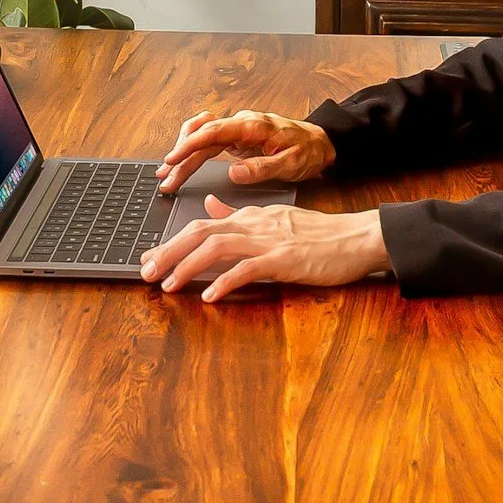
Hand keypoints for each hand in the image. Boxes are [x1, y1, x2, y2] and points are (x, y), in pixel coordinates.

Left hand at [141, 198, 387, 302]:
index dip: (172, 242)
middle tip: (146, 272)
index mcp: (251, 217)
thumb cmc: (321, 236)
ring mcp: (269, 241)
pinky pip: (247, 269)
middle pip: (200, 231)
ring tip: (169, 285)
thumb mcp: (275, 219)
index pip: (202, 225)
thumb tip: (212, 207)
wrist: (357, 237)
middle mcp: (254, 225)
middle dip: (168, 251)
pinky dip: (225, 281)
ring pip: (217, 246)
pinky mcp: (284, 259)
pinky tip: (210, 296)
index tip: (150, 258)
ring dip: (188, 266)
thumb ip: (241, 215)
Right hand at [155, 107, 336, 194]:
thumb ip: (262, 168)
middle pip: (201, 136)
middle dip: (180, 157)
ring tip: (168, 175)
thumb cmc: (308, 151)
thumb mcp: (290, 163)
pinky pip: (209, 145)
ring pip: (201, 140)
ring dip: (183, 156)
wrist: (321, 144)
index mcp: (252, 126)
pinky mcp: (236, 140)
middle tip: (166, 179)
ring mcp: (237, 131)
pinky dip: (194, 155)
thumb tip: (234, 173)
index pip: (213, 131)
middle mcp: (240, 124)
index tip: (173, 159)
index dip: (189, 144)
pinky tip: (182, 167)